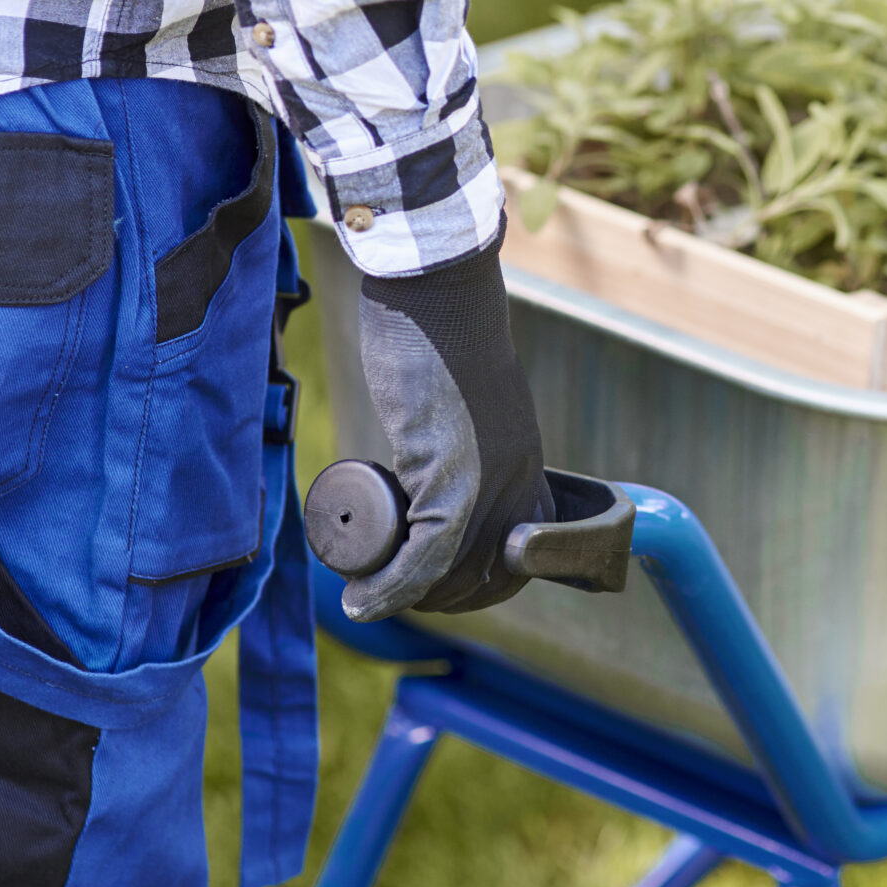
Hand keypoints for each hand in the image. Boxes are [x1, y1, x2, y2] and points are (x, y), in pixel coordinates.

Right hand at [345, 240, 552, 620]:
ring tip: (366, 591)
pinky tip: (361, 597)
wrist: (434, 288)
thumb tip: (439, 435)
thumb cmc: (439, 327)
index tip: (434, 587)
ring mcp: (490, 484)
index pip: (522, 557)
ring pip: (455, 577)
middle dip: (439, 599)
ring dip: (407, 599)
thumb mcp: (466, 392)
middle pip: (488, 577)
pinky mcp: (452, 479)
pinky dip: (391, 588)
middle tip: (387, 591)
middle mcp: (518, 482)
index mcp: (526, 464)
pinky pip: (427, 560)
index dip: (479, 584)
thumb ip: (466, 419)